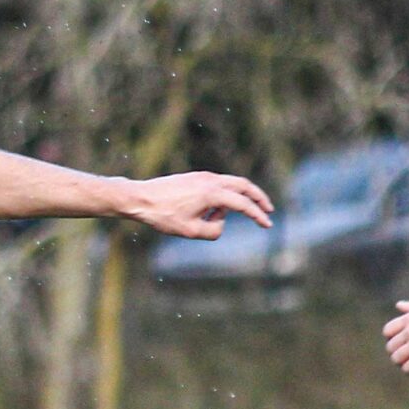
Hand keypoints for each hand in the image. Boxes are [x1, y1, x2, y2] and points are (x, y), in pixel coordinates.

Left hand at [127, 171, 272, 238]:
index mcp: (212, 193)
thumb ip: (213, 230)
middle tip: (268, 210)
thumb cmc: (163, 215)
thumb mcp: (190, 231)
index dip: (258, 215)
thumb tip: (220, 223)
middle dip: (258, 198)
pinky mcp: (195, 178)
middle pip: (244, 185)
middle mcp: (210, 180)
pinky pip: (216, 186)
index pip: (243, 204)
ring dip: (233, 201)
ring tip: (214, 219)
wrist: (140, 198)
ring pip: (230, 184)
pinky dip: (220, 198)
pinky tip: (207, 213)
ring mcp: (203, 176)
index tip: (268, 224)